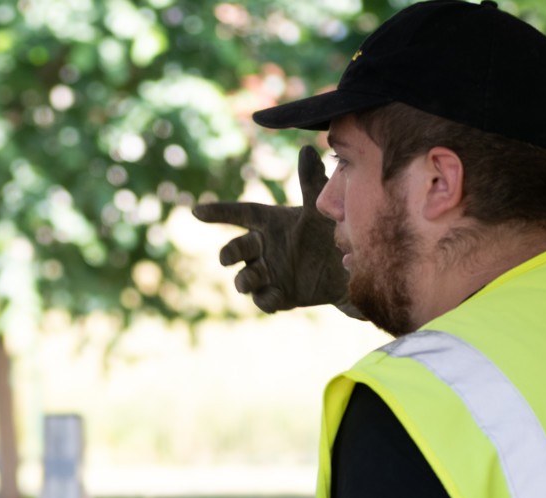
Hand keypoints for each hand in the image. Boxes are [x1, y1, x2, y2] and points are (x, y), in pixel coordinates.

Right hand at [192, 145, 359, 318]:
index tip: (196, 211)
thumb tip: (306, 149)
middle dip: (229, 254)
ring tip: (251, 281)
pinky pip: (264, 300)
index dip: (218, 212)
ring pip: (244, 277)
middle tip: (227, 258)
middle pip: (236, 249)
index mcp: (269, 222)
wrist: (349, 267)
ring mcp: (269, 273)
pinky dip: (266, 299)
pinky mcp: (279, 295)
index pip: (240, 214)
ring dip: (244, 279)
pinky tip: (276, 297)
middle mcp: (263, 247)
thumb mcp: (320, 208)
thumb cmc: (329, 231)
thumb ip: (311, 182)